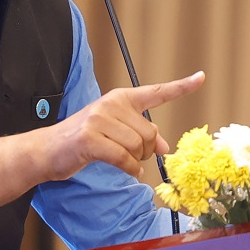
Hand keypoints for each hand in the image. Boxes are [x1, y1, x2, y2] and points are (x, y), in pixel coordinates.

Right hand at [38, 71, 204, 179]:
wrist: (48, 150)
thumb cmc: (84, 141)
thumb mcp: (115, 134)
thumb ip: (140, 136)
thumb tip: (165, 148)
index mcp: (120, 98)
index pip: (156, 92)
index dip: (181, 86)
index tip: (201, 77)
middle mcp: (111, 104)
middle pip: (149, 133)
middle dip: (146, 151)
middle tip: (133, 157)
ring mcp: (99, 120)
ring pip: (138, 147)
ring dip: (136, 162)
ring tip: (125, 164)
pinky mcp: (90, 138)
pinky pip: (124, 159)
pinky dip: (130, 169)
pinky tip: (129, 172)